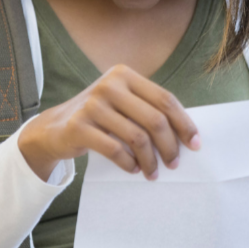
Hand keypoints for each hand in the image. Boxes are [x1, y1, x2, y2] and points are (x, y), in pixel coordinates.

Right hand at [18, 63, 198, 180]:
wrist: (53, 128)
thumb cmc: (99, 117)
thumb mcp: (122, 103)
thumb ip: (147, 109)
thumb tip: (187, 134)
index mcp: (125, 75)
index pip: (165, 99)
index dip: (184, 123)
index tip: (195, 144)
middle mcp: (109, 85)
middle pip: (155, 119)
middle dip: (170, 145)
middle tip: (174, 163)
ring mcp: (92, 105)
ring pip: (137, 137)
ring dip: (150, 160)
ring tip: (153, 172)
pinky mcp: (79, 126)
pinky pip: (115, 149)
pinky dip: (129, 163)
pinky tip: (134, 169)